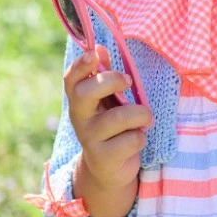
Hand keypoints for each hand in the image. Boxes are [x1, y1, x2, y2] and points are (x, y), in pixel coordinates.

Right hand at [64, 45, 152, 189]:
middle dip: (111, 81)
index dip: (81, 65)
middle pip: (86, 93)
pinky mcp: (104, 158)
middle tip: (128, 81)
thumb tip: (100, 47)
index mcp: (79, 100)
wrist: (108, 169)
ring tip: (145, 118)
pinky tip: (136, 140)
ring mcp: (89, 138)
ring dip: (140, 114)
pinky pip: (132, 139)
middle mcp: (79, 118)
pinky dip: (141, 137)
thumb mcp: (107, 101)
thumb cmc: (112, 126)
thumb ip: (104, 75)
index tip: (95, 55)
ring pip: (119, 117)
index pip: (71, 79)